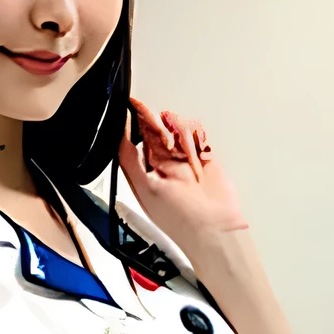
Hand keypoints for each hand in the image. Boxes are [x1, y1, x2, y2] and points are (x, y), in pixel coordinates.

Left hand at [117, 97, 247, 257]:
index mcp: (145, 172)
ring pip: (178, 130)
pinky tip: (196, 142)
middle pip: (156, 131)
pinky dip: (197, 134)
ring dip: (178, 129)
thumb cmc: (179, 218)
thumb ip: (130, 159)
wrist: (216, 228)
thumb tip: (118, 136)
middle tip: (157, 118)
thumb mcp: (145, 187)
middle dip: (156, 122)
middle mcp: (164, 165)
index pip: (134, 140)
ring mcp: (185, 161)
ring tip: (180, 139)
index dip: (132, 121)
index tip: (131, 104)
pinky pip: (198, 136)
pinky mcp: (205, 159)